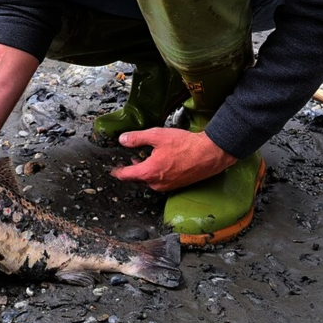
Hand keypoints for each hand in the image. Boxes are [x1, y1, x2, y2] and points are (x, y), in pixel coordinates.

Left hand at [110, 127, 237, 191]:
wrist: (209, 154)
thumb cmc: (186, 145)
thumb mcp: (157, 136)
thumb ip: (137, 138)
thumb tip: (123, 140)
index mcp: (149, 172)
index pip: (126, 175)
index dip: (117, 171)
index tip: (112, 169)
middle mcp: (157, 183)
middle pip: (138, 178)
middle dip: (133, 169)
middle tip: (130, 158)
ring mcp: (167, 186)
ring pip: (149, 180)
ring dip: (145, 170)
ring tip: (146, 157)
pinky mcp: (176, 185)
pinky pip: (160, 181)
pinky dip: (157, 173)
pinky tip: (161, 161)